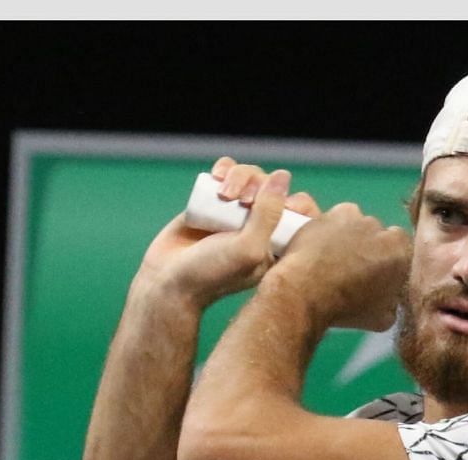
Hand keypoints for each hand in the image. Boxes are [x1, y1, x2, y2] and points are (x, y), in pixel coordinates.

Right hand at [138, 158, 320, 308]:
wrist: (167, 282)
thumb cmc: (210, 273)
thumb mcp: (248, 247)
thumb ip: (269, 213)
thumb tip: (282, 176)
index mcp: (276, 246)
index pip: (299, 213)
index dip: (293, 201)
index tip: (281, 206)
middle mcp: (259, 228)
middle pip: (273, 188)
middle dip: (260, 184)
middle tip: (241, 200)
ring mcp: (235, 214)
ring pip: (251, 177)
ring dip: (240, 175)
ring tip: (224, 193)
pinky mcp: (213, 203)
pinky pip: (228, 174)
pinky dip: (225, 169)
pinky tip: (217, 175)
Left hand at [267, 201, 408, 331]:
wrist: (306, 293)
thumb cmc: (345, 309)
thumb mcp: (382, 318)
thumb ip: (393, 300)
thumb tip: (391, 298)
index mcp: (402, 255)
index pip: (402, 251)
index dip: (387, 261)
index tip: (373, 272)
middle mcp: (385, 232)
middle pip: (380, 236)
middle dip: (369, 247)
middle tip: (350, 266)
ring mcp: (360, 219)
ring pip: (359, 225)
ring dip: (350, 236)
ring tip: (331, 257)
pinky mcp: (336, 212)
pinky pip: (339, 217)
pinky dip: (332, 227)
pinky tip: (320, 244)